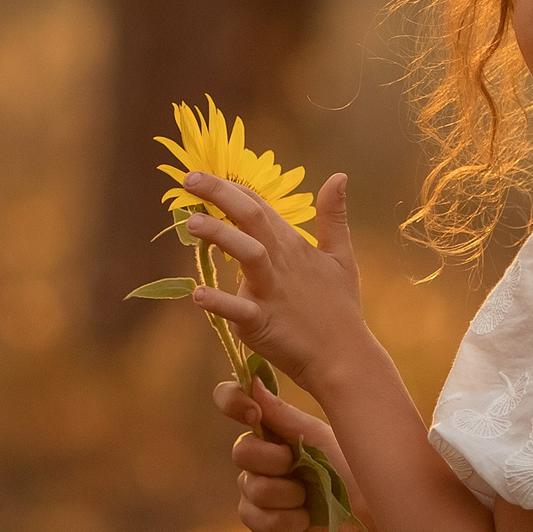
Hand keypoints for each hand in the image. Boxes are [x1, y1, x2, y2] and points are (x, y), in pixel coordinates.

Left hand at [180, 169, 375, 398]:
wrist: (344, 356)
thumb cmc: (340, 307)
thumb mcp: (342, 255)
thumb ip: (334, 216)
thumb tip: (339, 175)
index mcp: (294, 244)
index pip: (259, 206)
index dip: (231, 187)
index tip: (201, 175)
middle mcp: (281, 262)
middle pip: (252, 218)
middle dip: (220, 194)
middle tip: (189, 179)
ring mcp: (271, 292)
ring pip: (249, 255)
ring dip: (221, 237)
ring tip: (192, 224)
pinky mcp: (262, 323)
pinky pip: (239, 310)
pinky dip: (220, 302)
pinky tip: (198, 294)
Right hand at [213, 375, 375, 531]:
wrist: (370, 514)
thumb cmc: (349, 467)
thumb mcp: (315, 436)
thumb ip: (279, 414)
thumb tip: (251, 380)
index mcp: (271, 430)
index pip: (232, 403)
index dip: (232, 402)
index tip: (254, 414)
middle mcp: (260, 459)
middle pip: (240, 452)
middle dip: (274, 460)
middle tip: (299, 465)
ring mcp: (259, 493)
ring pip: (250, 488)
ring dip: (286, 494)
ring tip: (311, 498)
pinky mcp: (264, 525)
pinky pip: (254, 519)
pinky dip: (285, 520)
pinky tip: (305, 520)